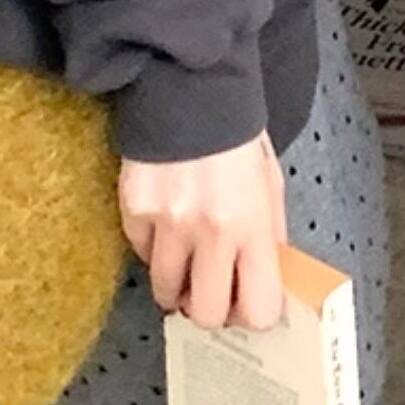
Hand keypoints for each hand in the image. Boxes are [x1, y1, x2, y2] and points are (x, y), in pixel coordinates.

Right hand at [117, 132, 287, 332]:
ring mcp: (168, 224)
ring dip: (176, 286)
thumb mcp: (270, 183)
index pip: (258, 309)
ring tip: (184, 262)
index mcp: (252, 225)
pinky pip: (140, 255)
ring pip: (165, 293)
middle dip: (208, 309)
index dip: (252, 314)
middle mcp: (210, 232)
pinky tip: (165, 224)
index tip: (245, 303)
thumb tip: (265, 281)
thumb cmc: (235, 136)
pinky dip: (152, 249)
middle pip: (206, 315)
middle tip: (209, 291)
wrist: (189, 90)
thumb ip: (269, 235)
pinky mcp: (134, 211)